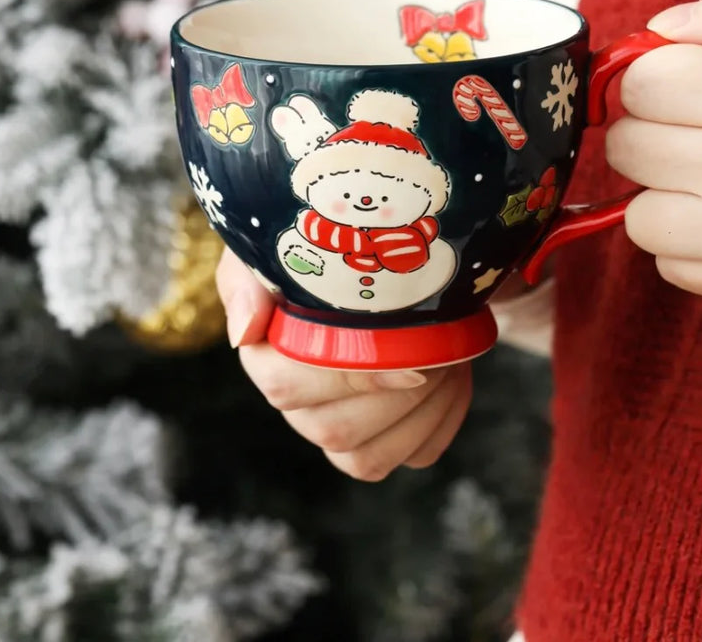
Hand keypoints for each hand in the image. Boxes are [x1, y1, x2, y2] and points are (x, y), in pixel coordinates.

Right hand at [216, 249, 471, 480]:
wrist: (386, 257)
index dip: (349, 371)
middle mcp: (296, 404)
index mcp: (265, 356)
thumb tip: (246, 331)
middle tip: (438, 343)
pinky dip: (443, 418)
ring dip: (424, 409)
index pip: (286, 386)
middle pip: (335, 431)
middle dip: (398, 390)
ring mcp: (338, 430)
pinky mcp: (382, 443)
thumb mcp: (284, 244)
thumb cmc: (326, 249)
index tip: (401, 341)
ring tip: (449, 356)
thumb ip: (251, 280)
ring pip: (371, 457)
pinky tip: (454, 377)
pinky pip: (414, 455)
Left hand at [606, 0, 701, 307]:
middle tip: (697, 121)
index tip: (687, 77)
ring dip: (660, 187)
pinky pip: (668, 265)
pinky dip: (683, 240)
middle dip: (652, 124)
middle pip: (625, 146)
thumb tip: (660, 25)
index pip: (641, 83)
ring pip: (635, 212)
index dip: (657, 72)